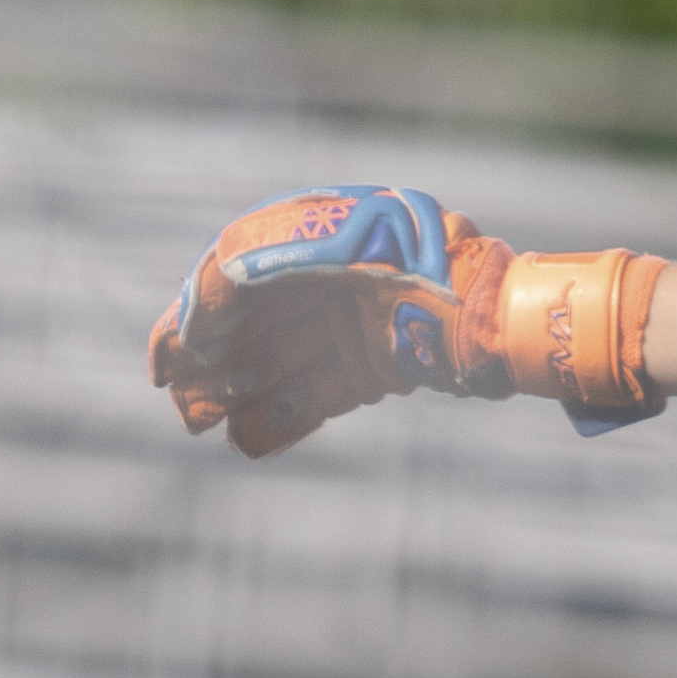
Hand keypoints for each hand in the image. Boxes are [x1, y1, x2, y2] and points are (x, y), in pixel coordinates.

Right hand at [148, 188, 662, 454]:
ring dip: (234, 393)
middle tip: (174, 396)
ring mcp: (351, 326)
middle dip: (208, 357)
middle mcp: (330, 279)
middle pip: (250, 318)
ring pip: (275, 362)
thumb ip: (270, 263)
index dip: (198, 308)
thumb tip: (203, 301)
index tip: (172, 352)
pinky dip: (282, 419)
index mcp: (320, 234)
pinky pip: (314, 395)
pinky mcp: (374, 369)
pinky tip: (245, 443)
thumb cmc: (432, 268)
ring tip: (197, 423)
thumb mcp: (345, 248)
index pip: (238, 268)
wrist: (504, 319)